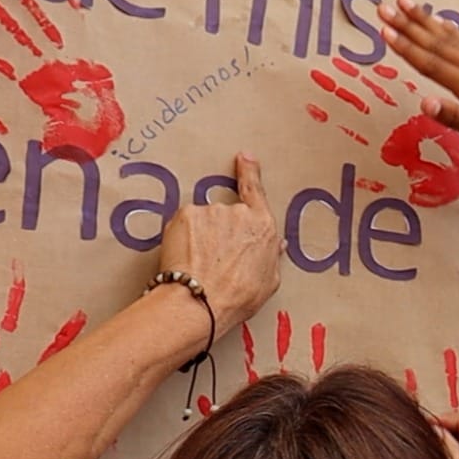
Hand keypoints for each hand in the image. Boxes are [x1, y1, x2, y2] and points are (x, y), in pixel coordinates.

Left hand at [157, 153, 282, 336]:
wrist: (200, 301)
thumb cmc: (237, 297)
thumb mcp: (269, 281)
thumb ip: (271, 256)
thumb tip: (275, 245)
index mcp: (262, 226)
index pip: (255, 190)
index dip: (249, 172)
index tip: (244, 157)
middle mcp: (237, 213)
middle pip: (226, 213)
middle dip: (219, 231)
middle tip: (214, 259)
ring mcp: (210, 211)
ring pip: (203, 220)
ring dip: (200, 235)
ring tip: (198, 263)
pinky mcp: (185, 215)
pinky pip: (184, 223)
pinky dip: (183, 237)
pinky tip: (185, 257)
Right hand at [376, 0, 458, 167]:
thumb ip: (455, 119)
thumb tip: (424, 102)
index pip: (432, 64)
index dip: (406, 47)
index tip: (384, 30)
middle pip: (436, 44)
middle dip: (408, 25)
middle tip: (384, 8)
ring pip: (450, 39)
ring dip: (425, 21)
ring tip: (405, 3)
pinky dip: (449, 30)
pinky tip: (440, 22)